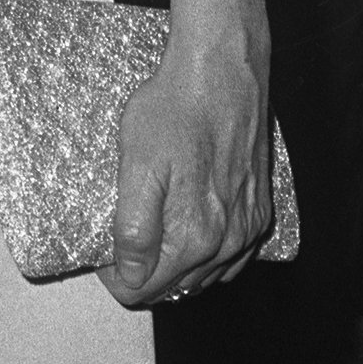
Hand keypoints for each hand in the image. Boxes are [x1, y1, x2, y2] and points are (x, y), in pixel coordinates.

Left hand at [99, 25, 272, 308]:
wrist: (223, 74)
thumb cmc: (174, 112)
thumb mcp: (136, 166)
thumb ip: (134, 228)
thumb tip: (128, 274)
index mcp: (194, 238)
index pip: (144, 289)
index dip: (114, 276)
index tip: (102, 252)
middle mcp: (228, 245)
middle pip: (175, 288)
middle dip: (143, 274)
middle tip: (120, 242)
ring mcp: (249, 230)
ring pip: (204, 277)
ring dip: (174, 268)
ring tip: (149, 238)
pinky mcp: (260, 211)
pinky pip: (232, 257)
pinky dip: (206, 256)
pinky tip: (188, 232)